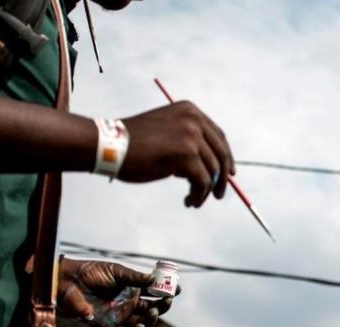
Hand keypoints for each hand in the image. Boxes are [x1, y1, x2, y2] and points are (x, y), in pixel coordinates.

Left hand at [57, 258, 175, 326]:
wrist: (68, 281)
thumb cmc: (91, 272)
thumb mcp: (117, 271)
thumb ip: (135, 277)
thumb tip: (154, 279)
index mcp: (133, 290)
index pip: (154, 294)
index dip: (167, 292)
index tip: (177, 289)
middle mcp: (129, 304)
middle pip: (152, 310)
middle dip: (163, 306)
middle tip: (167, 300)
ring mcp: (120, 316)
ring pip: (142, 324)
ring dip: (152, 320)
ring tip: (154, 311)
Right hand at [118, 101, 234, 207]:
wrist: (111, 145)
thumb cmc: (133, 143)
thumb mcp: (166, 133)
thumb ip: (187, 142)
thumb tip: (211, 168)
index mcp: (190, 111)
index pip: (218, 135)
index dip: (226, 156)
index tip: (228, 173)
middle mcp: (194, 120)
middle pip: (221, 153)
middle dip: (223, 177)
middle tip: (219, 194)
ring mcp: (191, 137)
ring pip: (212, 171)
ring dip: (205, 191)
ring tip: (194, 200)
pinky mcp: (187, 155)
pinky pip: (203, 182)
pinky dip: (199, 195)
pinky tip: (189, 201)